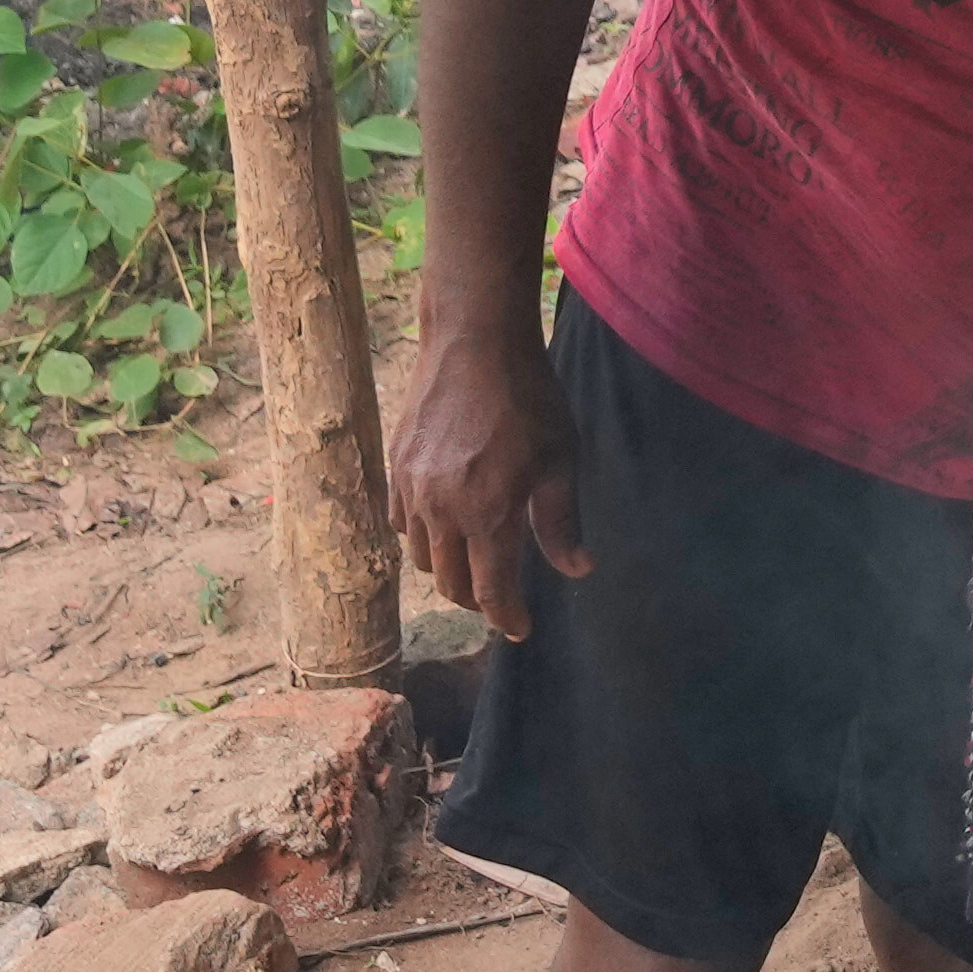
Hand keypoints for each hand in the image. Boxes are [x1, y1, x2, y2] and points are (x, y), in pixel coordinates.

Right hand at [390, 310, 585, 637]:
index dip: (506, 618)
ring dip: (448, 571)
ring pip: (422, 557)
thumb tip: (577, 571)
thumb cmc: (529, 397)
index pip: (491, 591)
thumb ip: (561, 522)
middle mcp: (442, 511)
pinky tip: (443, 526)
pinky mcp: (395, 468)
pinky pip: (401, 523)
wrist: (474, 341)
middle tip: (502, 598)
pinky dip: (421, 537)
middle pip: (451, 583)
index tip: (520, 629)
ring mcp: (412, 490)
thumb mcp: (561, 459)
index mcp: (487, 514)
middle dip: (478, 600)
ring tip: (474, 563)